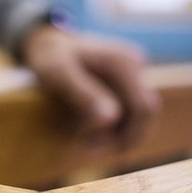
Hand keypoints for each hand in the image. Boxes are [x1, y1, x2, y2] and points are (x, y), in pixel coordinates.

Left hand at [22, 25, 159, 147]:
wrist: (47, 44)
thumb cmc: (48, 58)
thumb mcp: (57, 74)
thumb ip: (82, 94)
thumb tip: (110, 119)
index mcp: (123, 62)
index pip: (143, 109)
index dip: (124, 134)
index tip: (89, 145)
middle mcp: (135, 65)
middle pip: (145, 114)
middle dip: (121, 137)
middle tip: (87, 148)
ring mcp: (133, 72)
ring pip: (137, 115)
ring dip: (116, 133)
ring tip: (84, 141)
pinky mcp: (126, 81)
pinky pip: (128, 109)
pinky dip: (112, 124)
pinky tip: (86, 128)